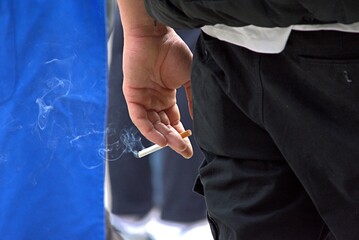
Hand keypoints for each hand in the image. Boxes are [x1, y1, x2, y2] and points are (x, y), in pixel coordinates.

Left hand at [122, 27, 192, 157]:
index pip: (173, 121)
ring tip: (175, 146)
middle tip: (184, 152)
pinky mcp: (133, 96)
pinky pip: (139, 118)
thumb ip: (192, 99)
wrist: (156, 36)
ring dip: (163, 137)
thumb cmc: (173, 53)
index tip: (189, 149)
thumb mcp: (189, 79)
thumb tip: (199, 118)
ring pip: (152, 125)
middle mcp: (155, 101)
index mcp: (167, 97)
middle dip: (174, 140)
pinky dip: (149, 130)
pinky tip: (160, 139)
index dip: (181, 135)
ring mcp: (143, 99)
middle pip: (164, 126)